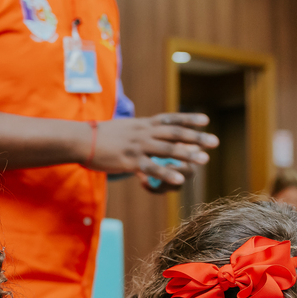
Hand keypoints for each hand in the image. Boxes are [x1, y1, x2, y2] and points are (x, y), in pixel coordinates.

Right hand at [88, 113, 218, 189]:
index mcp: (143, 124)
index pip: (170, 119)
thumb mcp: (123, 129)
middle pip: (175, 133)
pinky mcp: (130, 161)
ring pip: (167, 149)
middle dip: (196, 137)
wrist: (81, 139)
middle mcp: (144, 133)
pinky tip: (179, 178)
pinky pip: (152, 168)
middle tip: (215, 142)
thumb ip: (138, 132)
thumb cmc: (100, 136)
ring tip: (204, 160)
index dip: (189, 119)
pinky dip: (167, 173)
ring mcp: (138, 146)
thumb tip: (148, 136)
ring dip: (187, 154)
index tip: (206, 119)